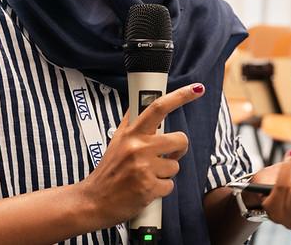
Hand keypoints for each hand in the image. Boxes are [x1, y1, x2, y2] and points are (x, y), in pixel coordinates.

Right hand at [76, 82, 204, 228]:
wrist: (93, 201)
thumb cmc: (108, 171)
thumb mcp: (117, 141)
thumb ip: (130, 122)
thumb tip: (138, 102)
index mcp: (132, 133)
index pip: (158, 108)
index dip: (180, 96)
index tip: (197, 89)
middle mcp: (138, 148)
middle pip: (180, 140)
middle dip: (179, 149)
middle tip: (167, 156)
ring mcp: (143, 168)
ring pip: (176, 166)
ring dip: (166, 173)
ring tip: (148, 176)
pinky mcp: (148, 188)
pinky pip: (170, 185)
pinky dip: (161, 189)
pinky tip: (147, 189)